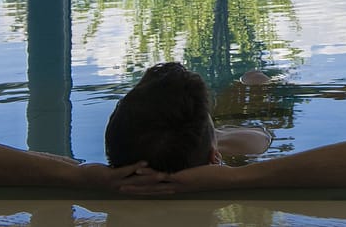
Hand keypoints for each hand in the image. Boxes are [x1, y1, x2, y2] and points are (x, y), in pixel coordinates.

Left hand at [76, 161, 166, 191]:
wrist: (81, 177)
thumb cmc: (99, 175)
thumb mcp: (116, 174)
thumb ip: (128, 172)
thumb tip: (139, 167)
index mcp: (126, 187)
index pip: (146, 189)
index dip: (159, 189)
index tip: (173, 187)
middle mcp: (124, 187)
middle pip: (145, 187)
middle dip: (160, 185)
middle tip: (174, 184)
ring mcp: (118, 182)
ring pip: (137, 181)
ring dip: (151, 178)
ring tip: (163, 174)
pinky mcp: (111, 176)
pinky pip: (125, 171)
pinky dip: (135, 166)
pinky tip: (144, 162)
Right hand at [118, 164, 234, 195]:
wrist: (225, 179)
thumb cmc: (216, 175)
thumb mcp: (201, 169)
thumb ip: (194, 164)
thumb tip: (192, 156)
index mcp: (179, 186)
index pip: (157, 189)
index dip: (144, 189)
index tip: (132, 188)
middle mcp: (175, 187)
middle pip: (151, 190)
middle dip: (135, 189)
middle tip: (120, 189)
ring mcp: (178, 183)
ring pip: (153, 184)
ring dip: (138, 183)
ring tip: (123, 183)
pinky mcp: (181, 177)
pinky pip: (162, 176)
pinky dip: (150, 173)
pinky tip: (140, 170)